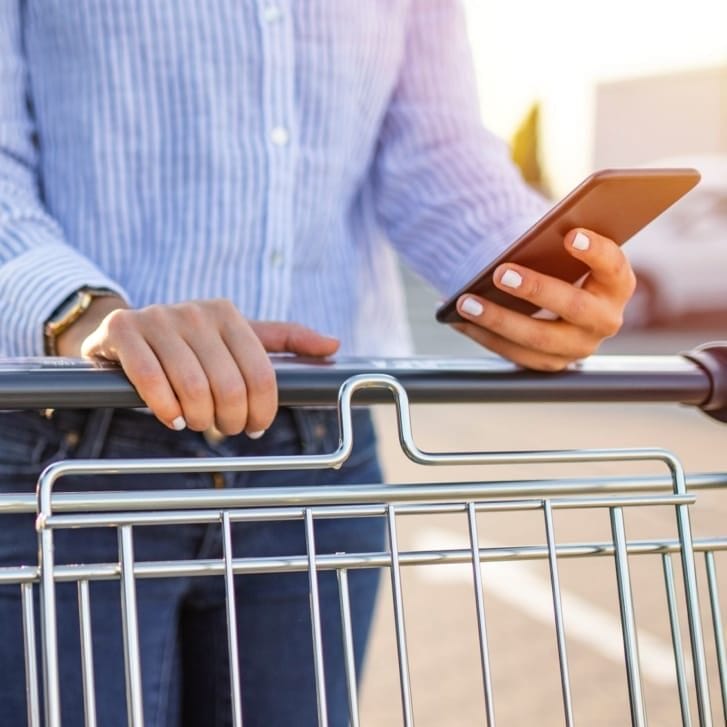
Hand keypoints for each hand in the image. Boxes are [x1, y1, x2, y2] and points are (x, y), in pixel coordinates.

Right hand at [58, 298, 338, 434]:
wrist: (126, 330)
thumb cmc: (191, 345)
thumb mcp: (239, 339)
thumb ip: (286, 341)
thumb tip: (334, 346)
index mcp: (228, 313)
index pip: (261, 375)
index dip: (263, 410)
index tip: (256, 427)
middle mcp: (196, 312)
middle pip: (230, 386)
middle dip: (231, 420)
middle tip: (225, 428)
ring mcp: (158, 318)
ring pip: (193, 387)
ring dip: (199, 418)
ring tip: (197, 423)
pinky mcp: (124, 330)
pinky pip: (150, 380)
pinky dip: (165, 409)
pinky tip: (172, 418)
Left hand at [452, 228, 635, 370]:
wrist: (561, 302)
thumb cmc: (563, 265)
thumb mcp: (567, 252)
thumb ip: (558, 242)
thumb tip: (528, 237)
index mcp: (617, 285)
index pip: (614, 267)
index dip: (595, 252)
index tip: (570, 235)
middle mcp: (605, 320)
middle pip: (573, 307)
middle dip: (534, 289)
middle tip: (500, 273)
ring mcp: (578, 346)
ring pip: (538, 339)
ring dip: (497, 320)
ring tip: (465, 301)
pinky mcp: (551, 362)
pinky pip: (515, 354)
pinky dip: (483, 335)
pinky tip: (458, 319)